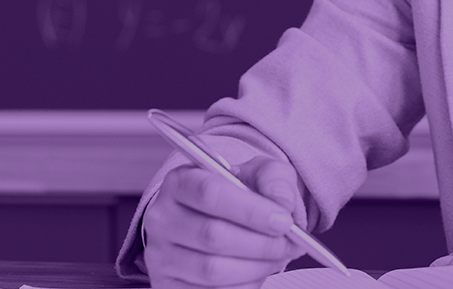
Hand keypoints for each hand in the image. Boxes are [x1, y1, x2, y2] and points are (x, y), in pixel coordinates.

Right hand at [142, 155, 307, 288]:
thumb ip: (274, 179)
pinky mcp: (168, 286)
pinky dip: (244, 285)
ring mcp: (161, 256)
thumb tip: (282, 204)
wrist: (220, 220)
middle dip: (261, 243)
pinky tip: (256, 271)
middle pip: (213, 235)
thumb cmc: (236, 195)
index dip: (251, 210)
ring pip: (212, 269)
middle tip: (290, 243)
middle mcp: (162, 219)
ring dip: (256, 266)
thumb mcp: (258, 174)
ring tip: (277, 256)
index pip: (210, 193)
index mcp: (180, 182)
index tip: (283, 221)